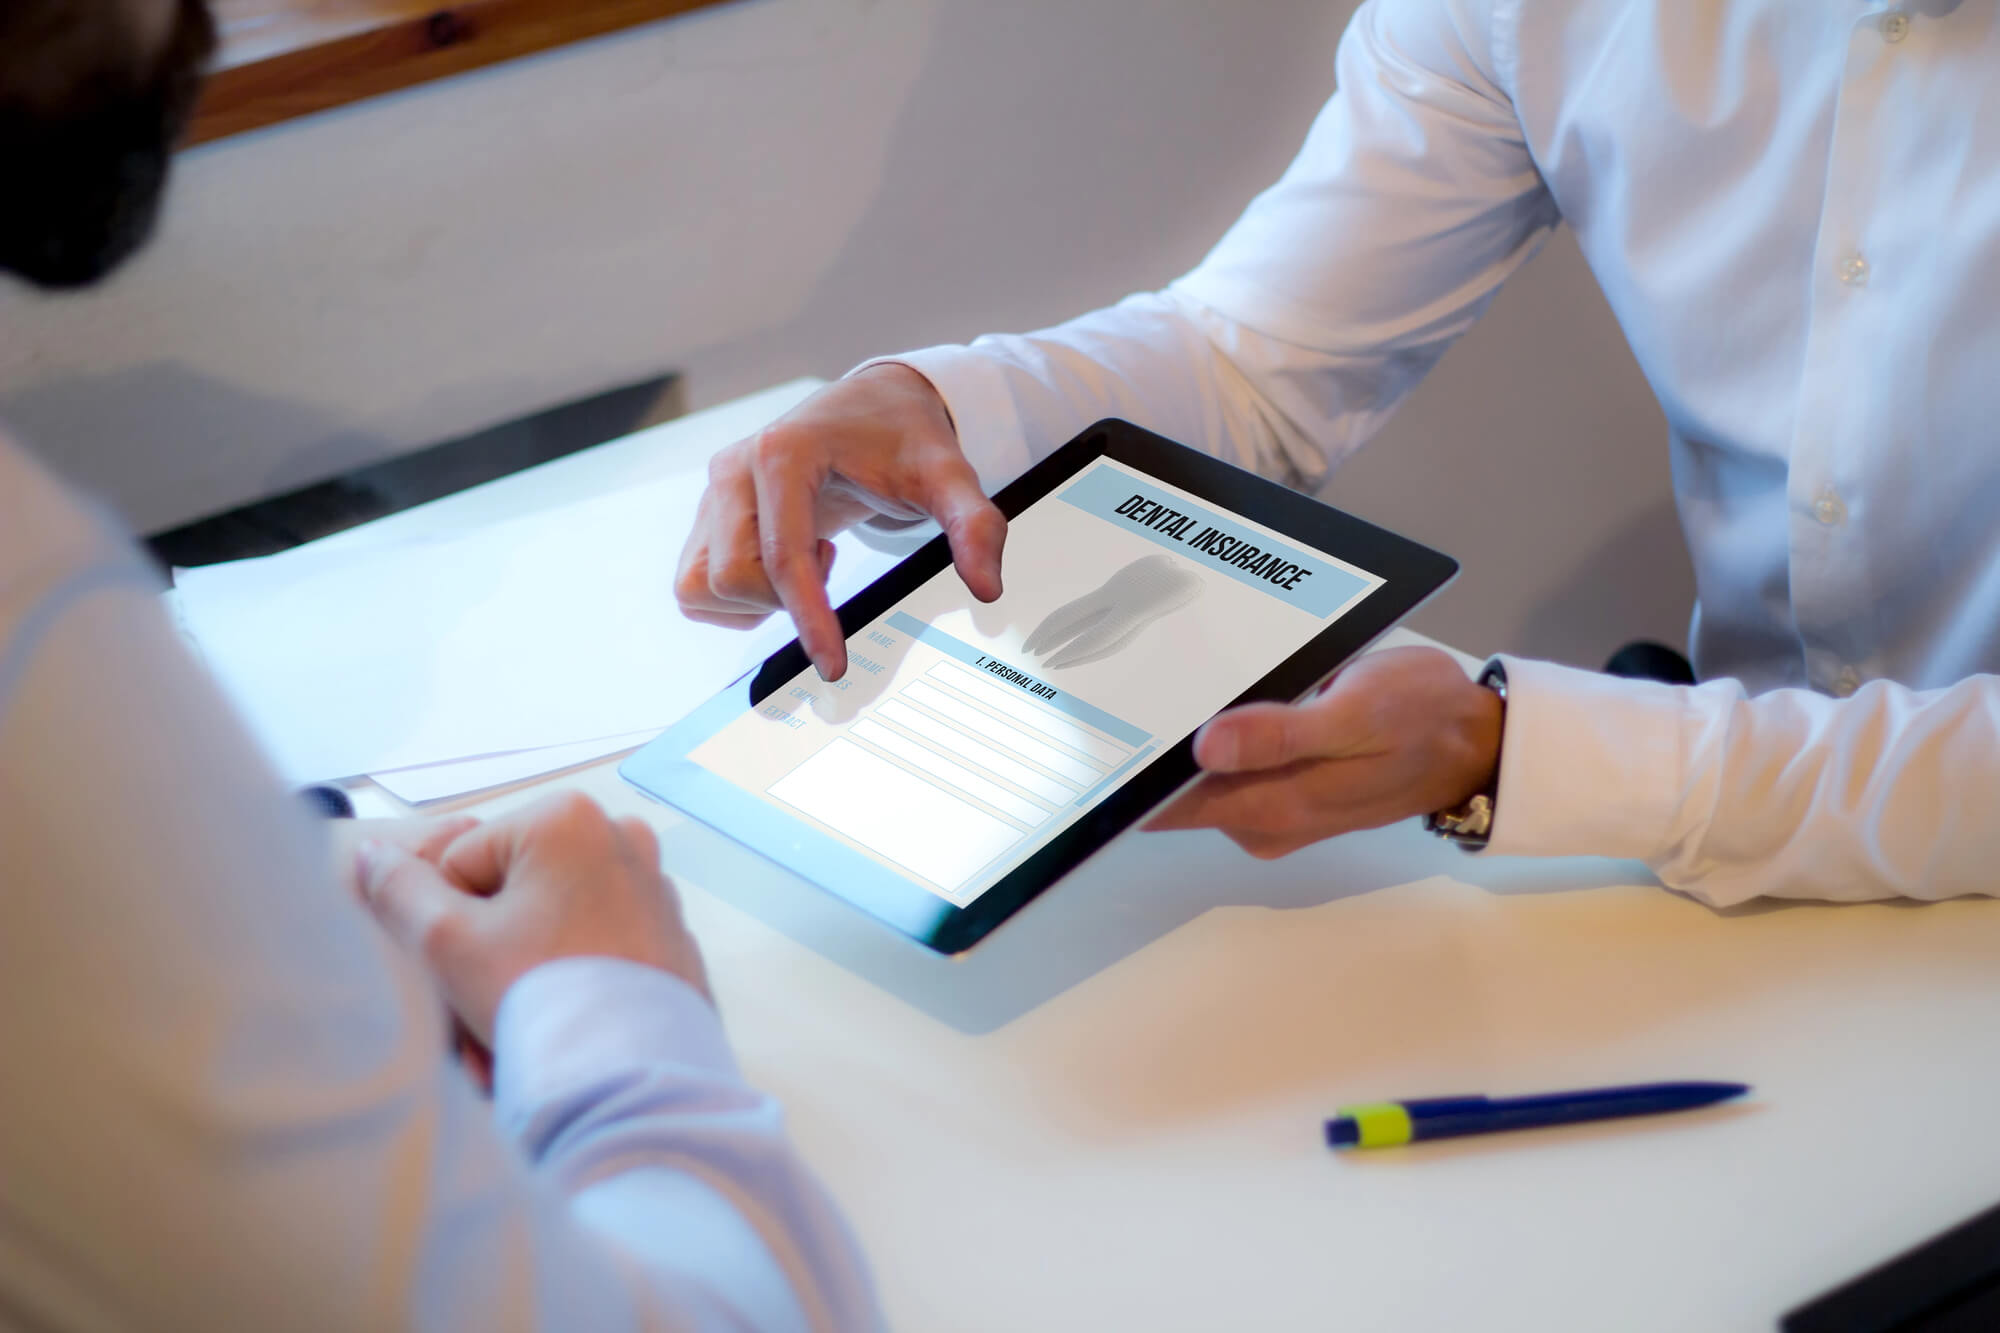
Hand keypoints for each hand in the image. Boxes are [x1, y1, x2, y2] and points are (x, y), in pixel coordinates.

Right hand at [356, 792, 709, 1044]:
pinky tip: (556, 1039)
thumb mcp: (446, 942)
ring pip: (549, 932)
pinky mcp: (669, 937)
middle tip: (477, 1025)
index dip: (445, 928)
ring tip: (513, 1044)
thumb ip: (398, 890)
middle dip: (484, 963)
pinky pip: (594, 954)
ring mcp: (653, 888)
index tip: (459, 977)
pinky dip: (567, 989)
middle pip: (509, 900)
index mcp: (566, 818)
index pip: (459, 865)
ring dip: (518, 984)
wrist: (637, 1082)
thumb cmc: (540, 998)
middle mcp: (619, 838)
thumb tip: (372, 854)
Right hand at [674, 363, 1006, 679]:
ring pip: (702, 586)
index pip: (783, 556)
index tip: (835, 665)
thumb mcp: (949, 475)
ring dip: (755, 600)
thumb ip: (974, 526)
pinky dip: (737, 598)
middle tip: (832, 565)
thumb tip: (986, 586)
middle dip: (784, 600)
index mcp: (783, 452)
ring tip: (807, 561)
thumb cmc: (903, 438)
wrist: (872, 406)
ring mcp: (714, 492)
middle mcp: (735, 468)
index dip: (808, 619)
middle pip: (733, 577)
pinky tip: (784, 564)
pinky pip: (695, 585)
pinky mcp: (707, 514)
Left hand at [1144, 647, 1502, 858]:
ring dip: (1184, 736)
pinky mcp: (1283, 790)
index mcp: (1275, 807)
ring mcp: (1272, 808)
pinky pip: (1230, 767)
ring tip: (1160, 678)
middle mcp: (1263, 820)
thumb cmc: (1421, 719)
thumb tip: (1207, 747)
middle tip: (1126, 682)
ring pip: (1202, 777)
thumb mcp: (1357, 714)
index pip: (1171, 808)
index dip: (1132, 776)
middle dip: (1153, 746)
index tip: (1102, 732)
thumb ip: (1281, 735)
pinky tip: (1215, 696)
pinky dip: (1219, 736)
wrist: (1475, 740)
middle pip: (1178, 792)